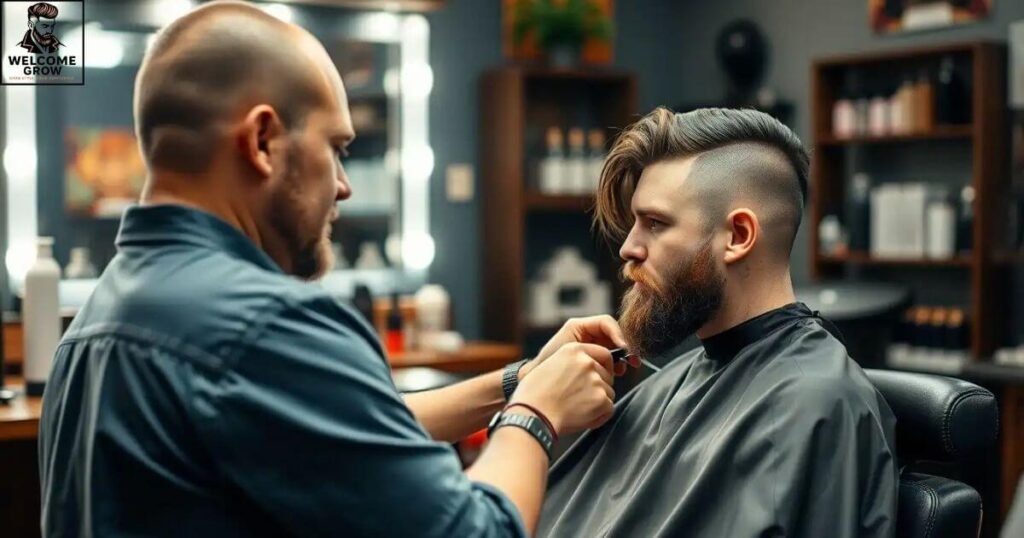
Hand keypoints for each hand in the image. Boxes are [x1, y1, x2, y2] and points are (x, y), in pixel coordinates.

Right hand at [512, 343, 615, 434]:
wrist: (532, 415)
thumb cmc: (533, 395)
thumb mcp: (550, 364)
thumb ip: (571, 363)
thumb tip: (585, 371)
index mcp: (574, 349)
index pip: (604, 354)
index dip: (603, 367)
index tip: (596, 377)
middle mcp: (587, 362)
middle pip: (607, 375)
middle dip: (599, 387)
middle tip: (579, 398)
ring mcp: (596, 381)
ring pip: (609, 393)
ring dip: (598, 402)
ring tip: (576, 408)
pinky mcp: (601, 399)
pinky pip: (609, 409)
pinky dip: (599, 416)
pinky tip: (581, 417)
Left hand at [521, 315, 639, 378]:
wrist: (538, 381)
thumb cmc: (548, 364)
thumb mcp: (568, 351)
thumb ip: (590, 348)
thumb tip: (615, 352)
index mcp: (579, 326)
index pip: (606, 322)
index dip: (617, 333)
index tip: (623, 348)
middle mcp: (587, 333)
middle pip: (614, 334)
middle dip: (625, 346)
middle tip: (633, 360)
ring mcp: (592, 346)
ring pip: (615, 347)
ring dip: (622, 357)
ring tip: (625, 369)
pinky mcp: (594, 360)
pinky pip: (611, 359)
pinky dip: (617, 365)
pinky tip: (618, 373)